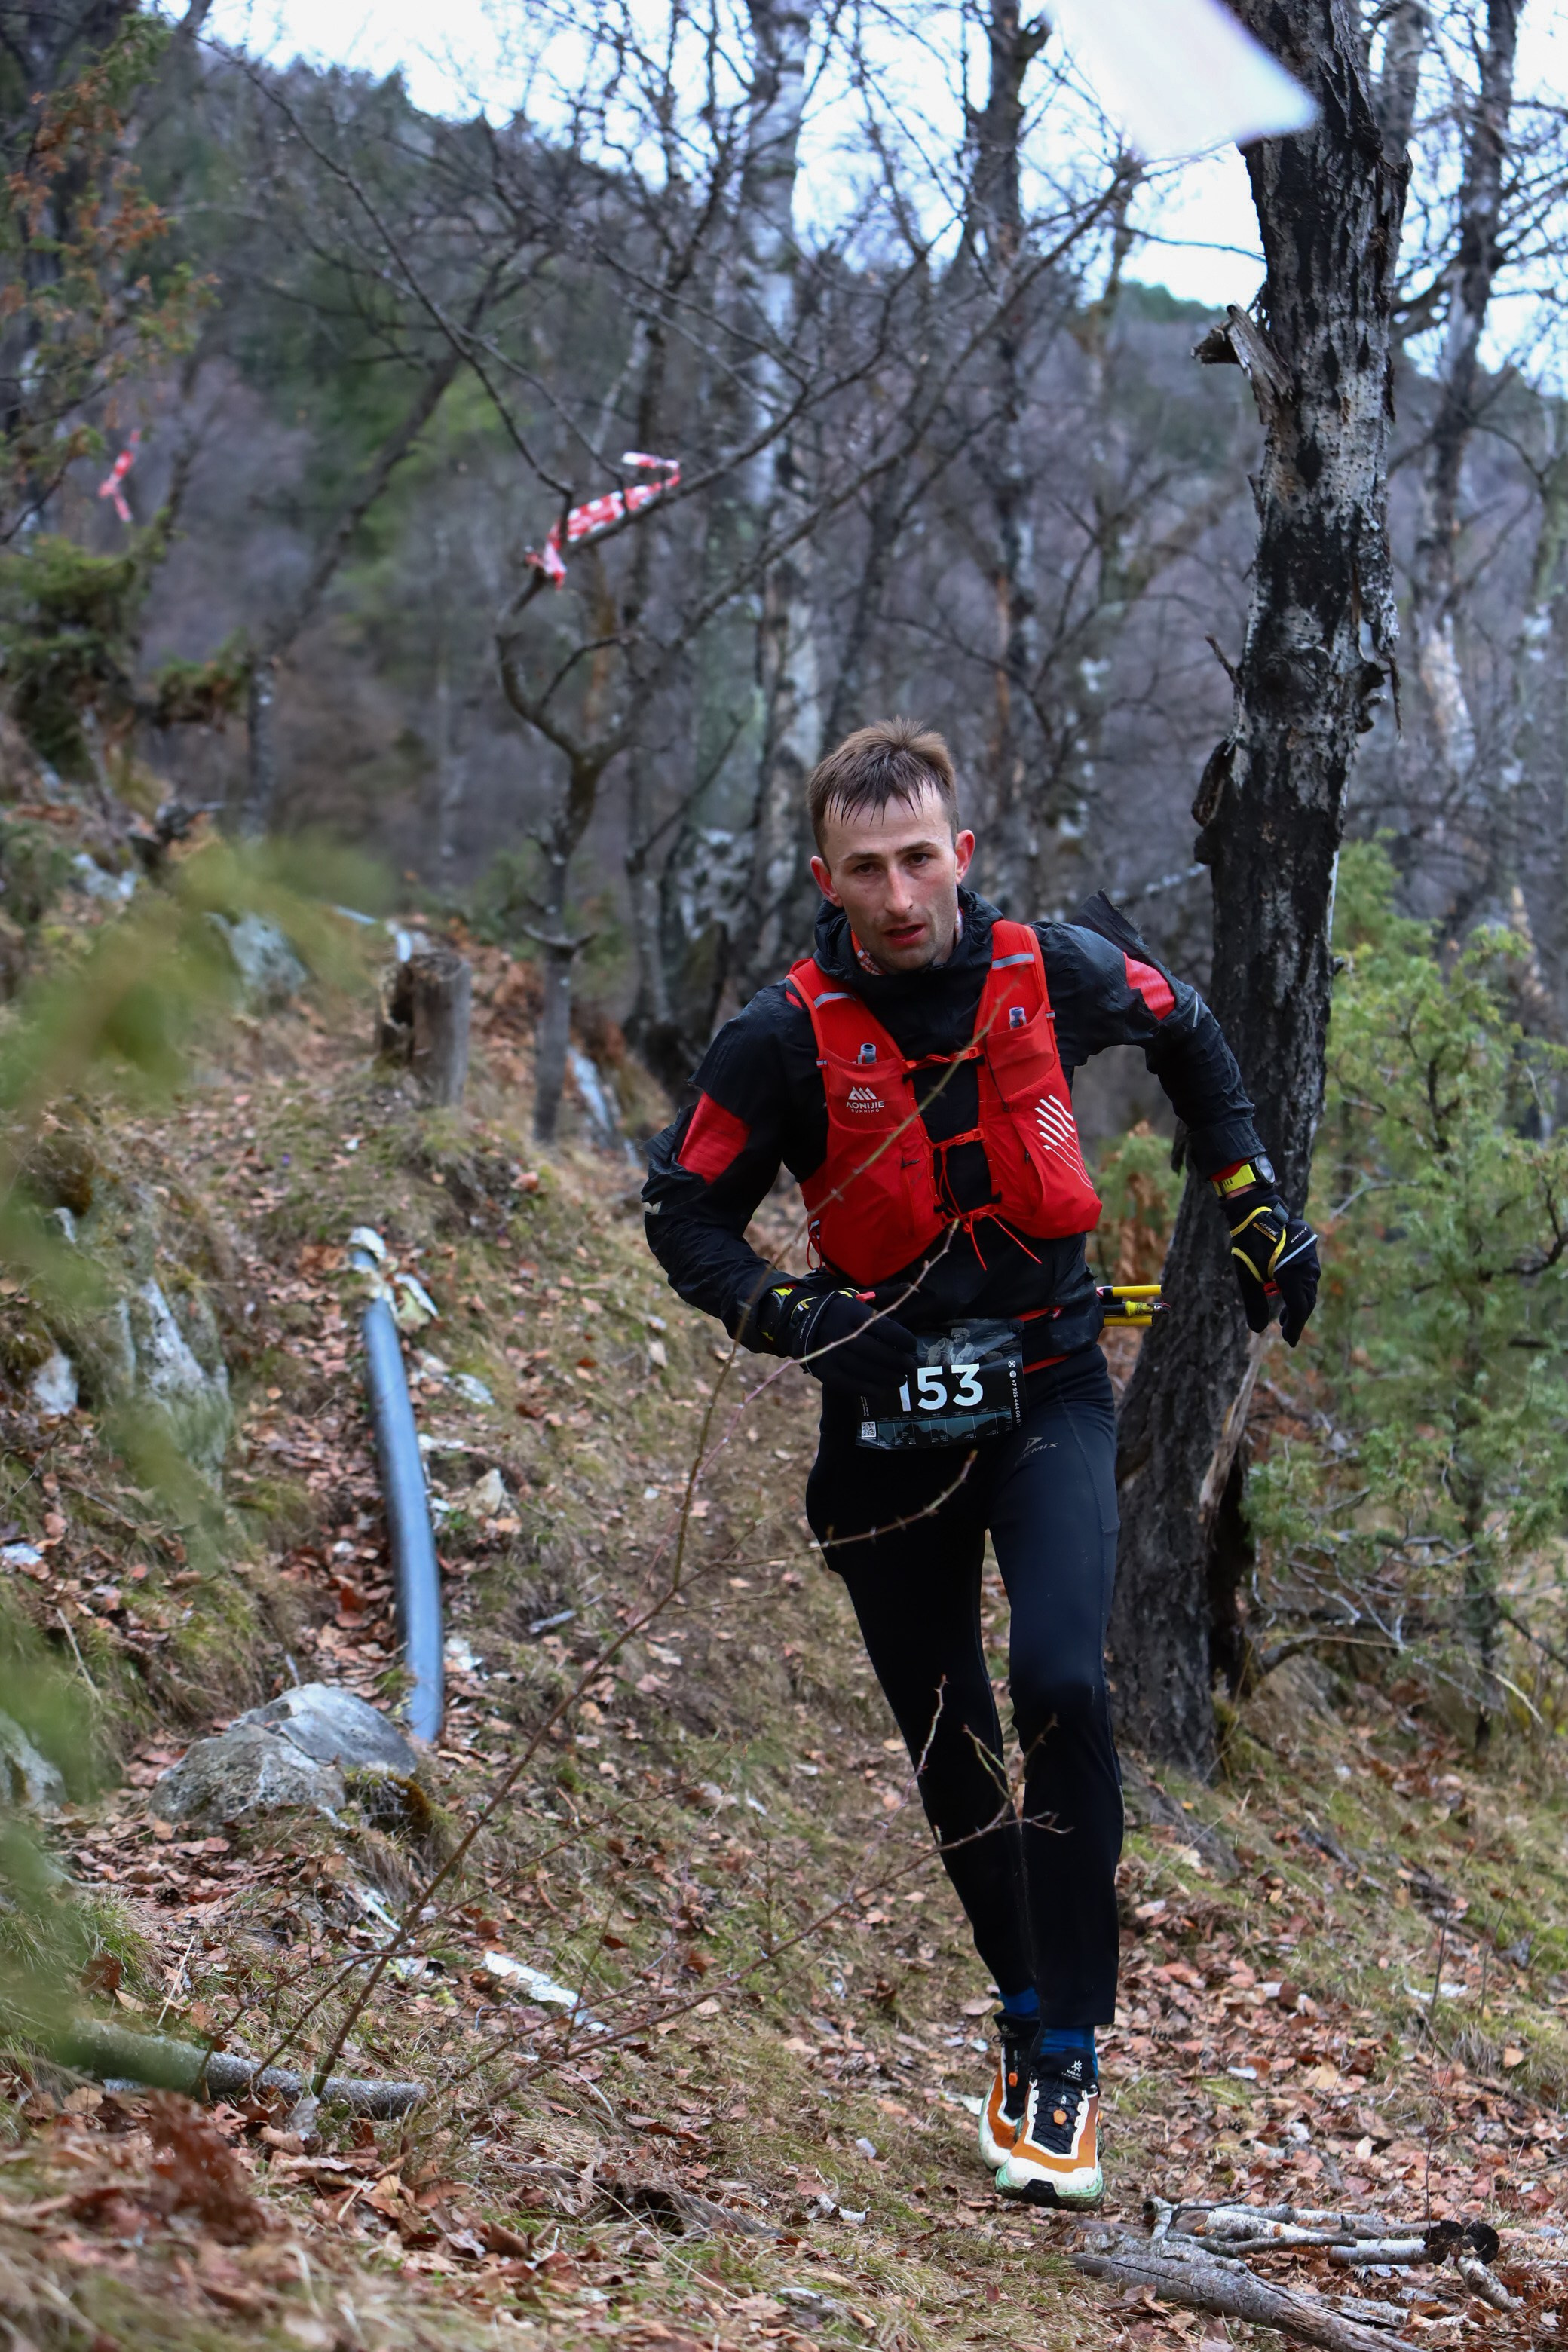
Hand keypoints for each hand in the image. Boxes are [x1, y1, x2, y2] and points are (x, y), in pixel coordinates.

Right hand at [759, 1279, 919, 1391]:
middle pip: (876, 1352)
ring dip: (888, 1378)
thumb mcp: (858, 1299)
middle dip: (899, 1362)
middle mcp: (841, 1333)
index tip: (912, 1346)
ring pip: (865, 1370)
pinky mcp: (825, 1371)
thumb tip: (910, 1288)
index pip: (884, 1328)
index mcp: (852, 1313)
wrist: (802, 1324)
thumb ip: (885, 1296)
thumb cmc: (840, 1312)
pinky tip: (881, 1389)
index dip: (903, 1339)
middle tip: (911, 1367)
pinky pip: (850, 1383)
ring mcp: (831, 1354)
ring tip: (900, 1379)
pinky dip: (868, 1388)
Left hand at [1226, 1193, 1319, 1346]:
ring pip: (1308, 1288)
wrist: (1257, 1211)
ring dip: (1298, 1303)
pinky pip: (1308, 1275)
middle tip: (1285, 1331)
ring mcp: (1311, 1258)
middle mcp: (1308, 1268)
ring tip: (1285, 1315)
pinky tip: (1288, 1291)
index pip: (1299, 1309)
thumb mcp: (1248, 1277)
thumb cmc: (1250, 1244)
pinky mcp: (1309, 1250)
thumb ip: (1254, 1303)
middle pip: (1306, 1301)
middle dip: (1297, 1318)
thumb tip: (1257, 1330)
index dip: (1295, 1328)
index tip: (1288, 1342)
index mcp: (1294, 1276)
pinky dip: (1299, 1288)